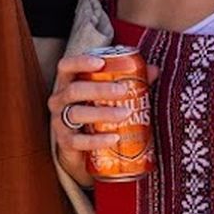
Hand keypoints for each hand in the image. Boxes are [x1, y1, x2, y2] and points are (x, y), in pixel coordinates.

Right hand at [48, 53, 140, 186]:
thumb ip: (128, 82)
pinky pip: (79, 141)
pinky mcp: (65, 143)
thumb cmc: (94, 114)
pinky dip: (97, 140)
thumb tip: (154, 70)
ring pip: (76, 114)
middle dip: (99, 89)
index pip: (66, 66)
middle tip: (123, 91)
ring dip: (102, 113)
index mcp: (67, 83)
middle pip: (74, 90)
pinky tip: (115, 138)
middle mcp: (59, 101)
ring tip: (126, 113)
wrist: (80, 151)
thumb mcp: (106, 97)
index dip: (80, 62)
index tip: (101, 63)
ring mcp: (59, 122)